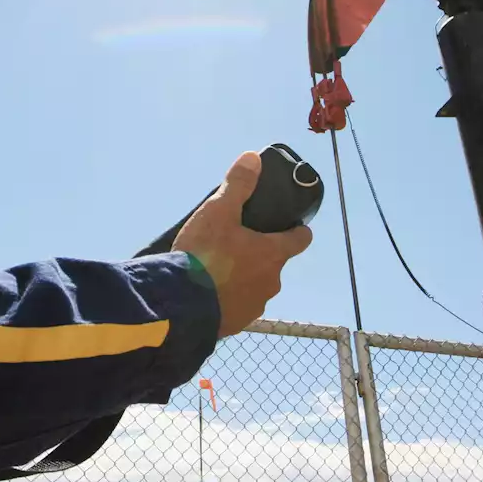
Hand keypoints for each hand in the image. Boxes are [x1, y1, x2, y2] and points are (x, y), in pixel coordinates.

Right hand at [172, 151, 312, 337]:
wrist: (181, 307)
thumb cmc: (205, 255)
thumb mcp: (218, 211)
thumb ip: (238, 185)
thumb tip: (253, 157)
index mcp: (273, 254)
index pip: (300, 240)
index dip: (298, 231)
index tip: (292, 226)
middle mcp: (271, 282)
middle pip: (274, 263)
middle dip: (260, 254)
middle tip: (235, 243)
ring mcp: (254, 306)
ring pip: (255, 286)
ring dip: (243, 278)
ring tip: (217, 269)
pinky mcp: (236, 324)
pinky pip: (238, 306)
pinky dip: (229, 298)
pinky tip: (209, 293)